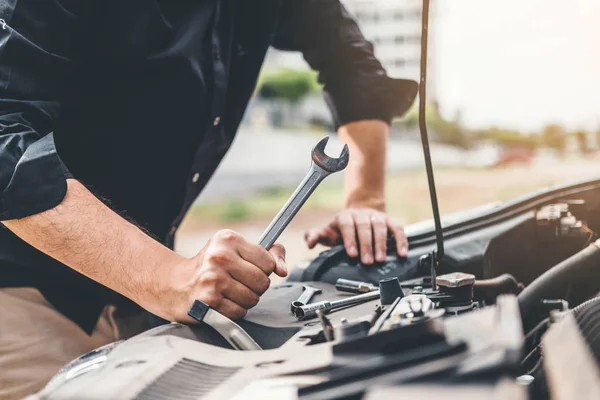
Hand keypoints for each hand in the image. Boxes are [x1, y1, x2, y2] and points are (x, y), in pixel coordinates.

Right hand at [146, 229, 286, 321]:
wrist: (173, 284)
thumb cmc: (208, 266)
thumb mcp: (233, 249)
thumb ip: (267, 253)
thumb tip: (283, 269)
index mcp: (227, 239)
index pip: (268, 261)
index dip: (264, 269)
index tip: (252, 269)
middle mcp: (219, 257)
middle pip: (263, 282)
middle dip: (256, 286)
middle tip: (239, 283)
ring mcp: (213, 280)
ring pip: (253, 299)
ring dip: (246, 300)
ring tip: (229, 292)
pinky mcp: (209, 301)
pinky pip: (240, 312)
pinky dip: (235, 311)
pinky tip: (222, 302)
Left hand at [305, 208, 407, 264]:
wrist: (359, 213)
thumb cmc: (342, 229)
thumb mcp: (327, 232)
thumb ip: (316, 236)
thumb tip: (310, 242)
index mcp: (344, 217)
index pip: (347, 225)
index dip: (350, 239)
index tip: (352, 254)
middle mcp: (361, 214)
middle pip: (364, 226)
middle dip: (366, 244)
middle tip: (368, 261)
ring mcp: (376, 216)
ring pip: (380, 226)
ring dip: (381, 243)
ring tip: (381, 259)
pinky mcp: (389, 220)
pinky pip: (397, 228)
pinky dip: (401, 240)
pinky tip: (402, 253)